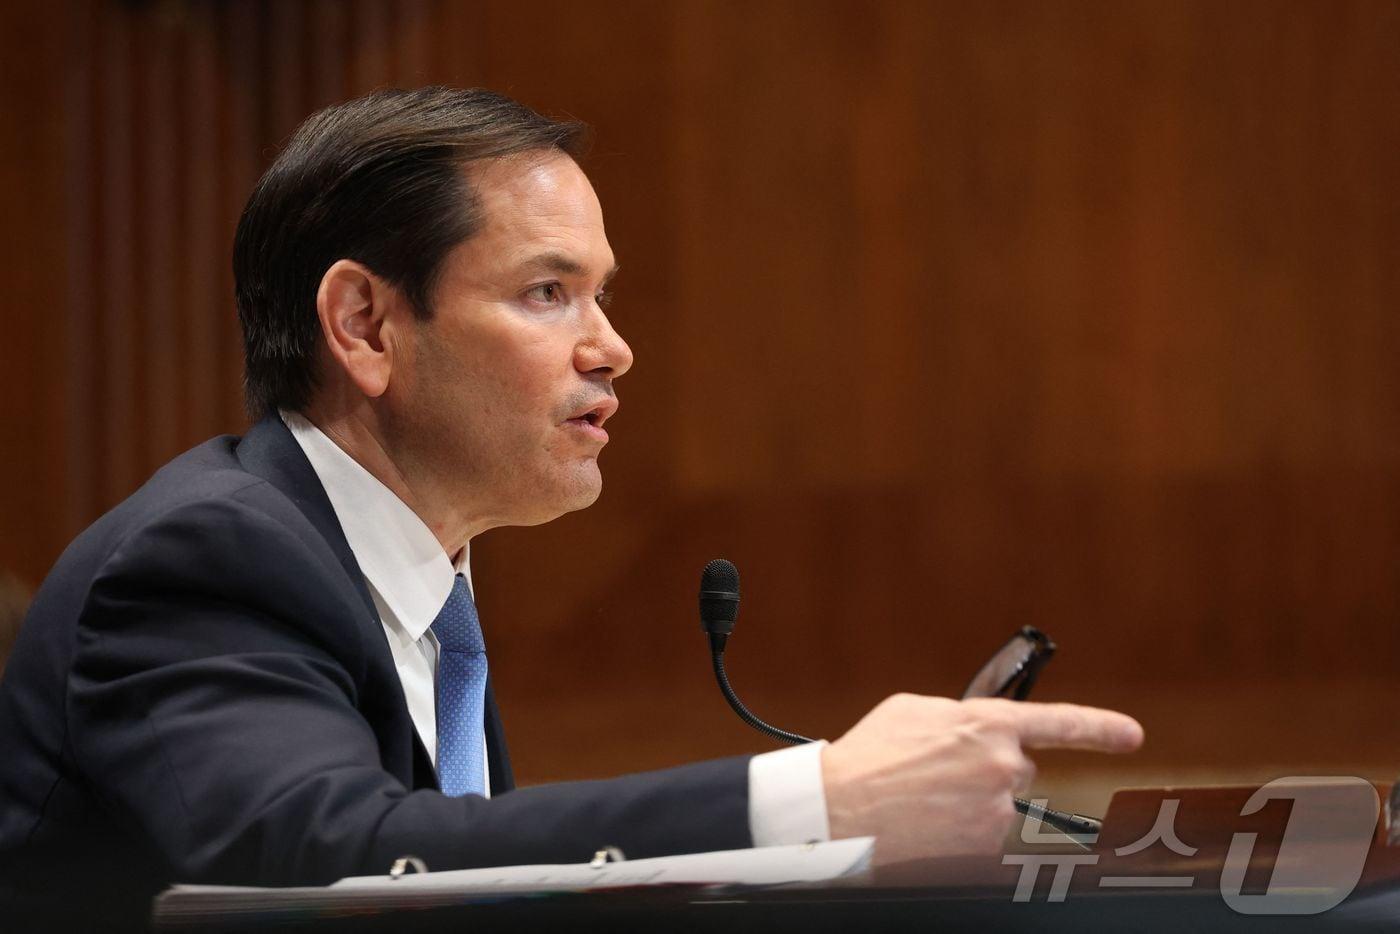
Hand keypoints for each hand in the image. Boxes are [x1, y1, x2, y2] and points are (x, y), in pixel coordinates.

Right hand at [820, 694, 1142, 863]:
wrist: (839, 811)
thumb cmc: (869, 755)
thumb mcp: (914, 711)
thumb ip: (959, 715)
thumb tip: (978, 729)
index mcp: (986, 725)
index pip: (1060, 723)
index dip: (1102, 728)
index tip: (1133, 735)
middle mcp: (1000, 768)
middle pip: (1017, 768)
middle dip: (987, 770)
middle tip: (939, 774)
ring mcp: (994, 814)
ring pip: (997, 806)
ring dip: (969, 804)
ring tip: (921, 800)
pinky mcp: (982, 852)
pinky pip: (981, 838)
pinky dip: (958, 834)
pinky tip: (926, 825)